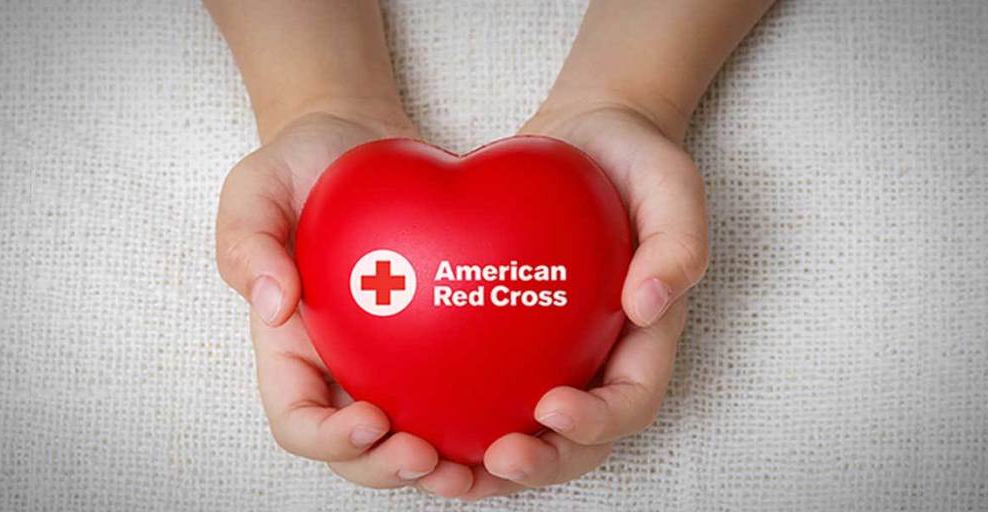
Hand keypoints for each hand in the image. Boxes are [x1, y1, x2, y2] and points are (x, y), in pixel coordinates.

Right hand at [215, 105, 445, 487]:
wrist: (363, 144)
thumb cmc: (300, 165)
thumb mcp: (256, 187)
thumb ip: (248, 241)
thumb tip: (273, 305)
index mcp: (291, 346)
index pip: (298, 419)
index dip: (329, 439)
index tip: (371, 420)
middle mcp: (340, 365)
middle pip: (357, 450)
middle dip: (388, 467)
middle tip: (429, 454)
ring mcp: (389, 357)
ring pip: (411, 433)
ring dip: (439, 463)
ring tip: (476, 461)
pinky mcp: (436, 340)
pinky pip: (454, 388)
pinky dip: (476, 415)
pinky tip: (515, 415)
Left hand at [417, 100, 708, 498]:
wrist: (583, 137)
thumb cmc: (634, 158)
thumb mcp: (670, 184)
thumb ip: (676, 242)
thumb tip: (648, 307)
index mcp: (645, 338)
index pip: (629, 401)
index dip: (597, 423)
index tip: (553, 409)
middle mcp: (599, 357)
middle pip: (573, 438)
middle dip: (538, 462)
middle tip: (496, 458)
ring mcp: (553, 353)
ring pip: (523, 428)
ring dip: (487, 463)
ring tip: (443, 470)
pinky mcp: (508, 339)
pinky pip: (482, 387)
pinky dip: (452, 414)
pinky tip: (407, 417)